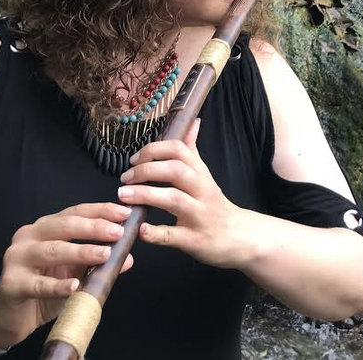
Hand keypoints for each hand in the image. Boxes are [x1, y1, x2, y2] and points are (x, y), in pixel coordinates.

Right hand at [0, 202, 134, 348]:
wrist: (12, 316)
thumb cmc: (44, 287)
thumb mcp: (75, 273)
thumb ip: (97, 263)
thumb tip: (128, 258)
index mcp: (46, 227)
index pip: (76, 212)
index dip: (101, 211)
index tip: (125, 214)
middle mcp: (29, 236)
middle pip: (64, 226)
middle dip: (94, 227)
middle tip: (117, 232)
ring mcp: (16, 258)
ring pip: (52, 251)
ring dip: (81, 252)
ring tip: (104, 255)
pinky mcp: (11, 284)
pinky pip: (38, 284)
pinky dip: (58, 286)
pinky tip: (75, 286)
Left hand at [117, 120, 249, 267]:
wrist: (238, 237)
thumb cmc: (214, 205)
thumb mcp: (205, 176)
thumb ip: (193, 151)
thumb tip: (192, 122)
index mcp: (201, 174)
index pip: (179, 150)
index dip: (154, 150)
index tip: (135, 159)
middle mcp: (201, 191)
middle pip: (176, 170)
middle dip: (147, 170)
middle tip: (125, 177)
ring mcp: (198, 216)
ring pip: (174, 199)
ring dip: (146, 195)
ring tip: (124, 195)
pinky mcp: (194, 239)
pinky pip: (173, 235)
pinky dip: (155, 232)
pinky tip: (141, 229)